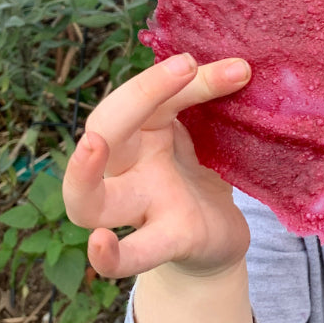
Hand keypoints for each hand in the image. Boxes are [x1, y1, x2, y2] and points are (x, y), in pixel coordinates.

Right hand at [63, 53, 253, 279]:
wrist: (219, 236)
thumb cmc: (203, 172)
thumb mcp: (209, 132)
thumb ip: (212, 103)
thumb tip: (241, 66)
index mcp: (142, 131)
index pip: (145, 95)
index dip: (178, 76)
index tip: (236, 67)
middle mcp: (131, 166)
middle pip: (105, 128)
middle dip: (134, 97)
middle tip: (184, 66)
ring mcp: (143, 206)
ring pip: (89, 200)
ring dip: (83, 174)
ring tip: (93, 145)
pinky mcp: (170, 239)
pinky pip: (132, 254)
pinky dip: (111, 256)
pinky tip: (101, 243)